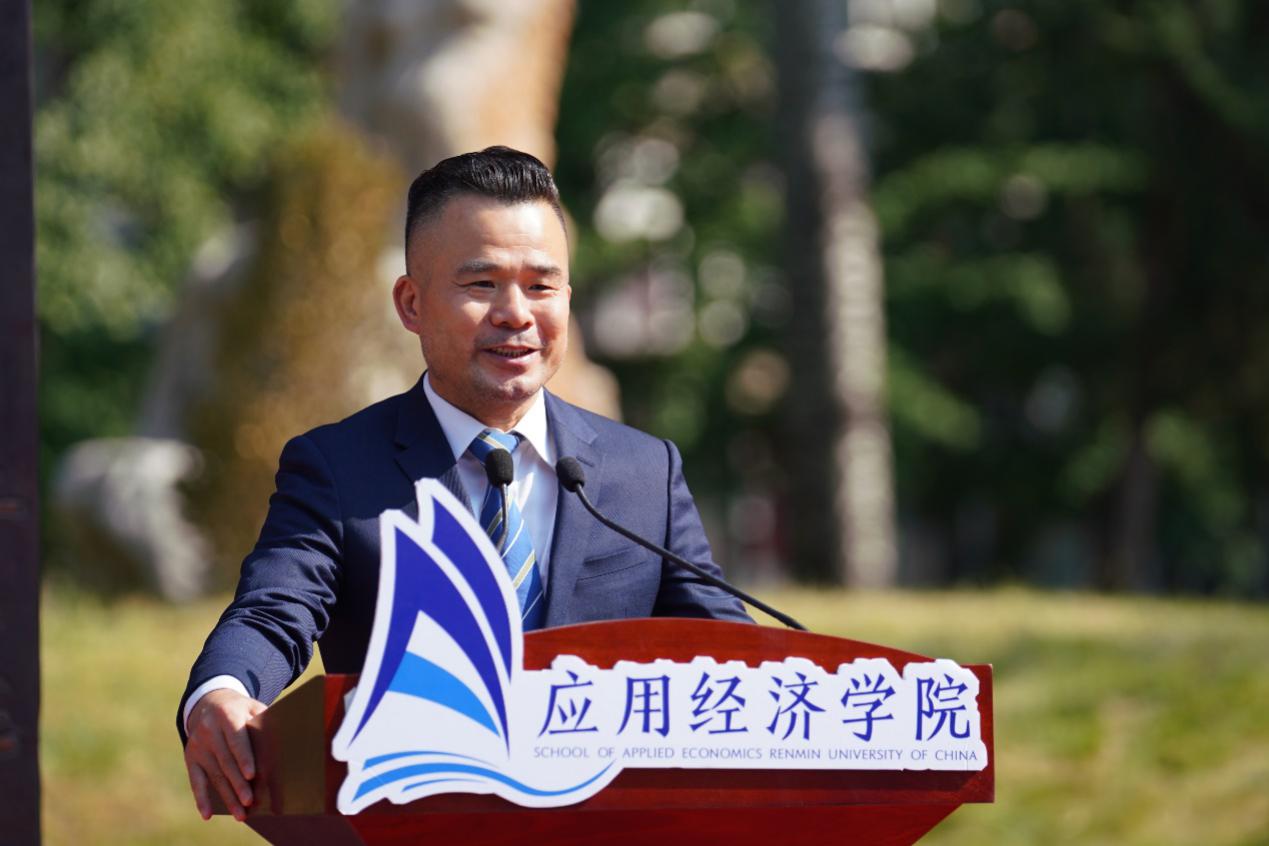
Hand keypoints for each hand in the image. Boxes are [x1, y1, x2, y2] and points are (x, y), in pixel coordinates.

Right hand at [183, 688, 267, 820]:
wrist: (210, 702)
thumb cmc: (241, 709)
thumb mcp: (252, 707)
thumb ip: (264, 721)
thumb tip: (282, 740)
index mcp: (227, 714)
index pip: (236, 739)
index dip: (244, 757)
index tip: (251, 775)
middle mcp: (209, 730)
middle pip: (225, 761)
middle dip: (237, 783)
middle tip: (249, 802)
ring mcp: (198, 745)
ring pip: (214, 775)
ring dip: (226, 796)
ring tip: (240, 813)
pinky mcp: (190, 757)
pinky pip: (195, 781)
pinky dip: (201, 799)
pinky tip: (207, 814)